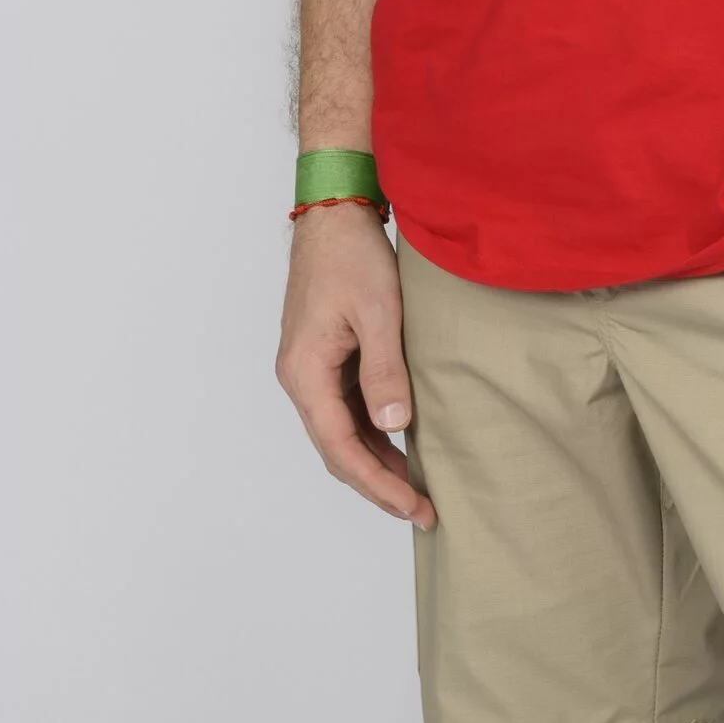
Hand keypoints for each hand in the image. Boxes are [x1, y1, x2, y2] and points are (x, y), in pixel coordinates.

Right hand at [276, 203, 436, 528]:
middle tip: (423, 510)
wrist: (334, 212)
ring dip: (376, 460)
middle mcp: (301, 377)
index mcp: (305, 372)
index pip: (341, 448)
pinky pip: (346, 408)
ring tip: (417, 487)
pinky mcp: (326, 356)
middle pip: (337, 448)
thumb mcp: (378, 311)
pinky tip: (402, 440)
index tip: (414, 506)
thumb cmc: (352, 255)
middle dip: (378, 483)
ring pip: (342, 431)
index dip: (378, 484)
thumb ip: (384, 369)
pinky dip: (373, 431)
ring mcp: (311, 368)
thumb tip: (395, 424)